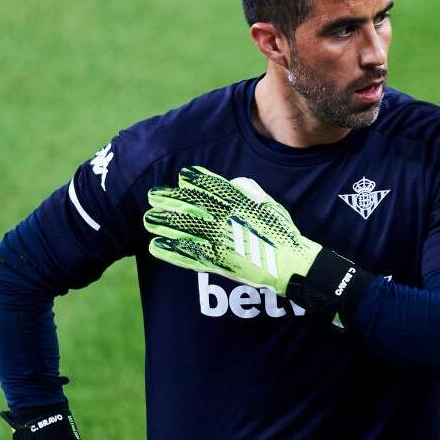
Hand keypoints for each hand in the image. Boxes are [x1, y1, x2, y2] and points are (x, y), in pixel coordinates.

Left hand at [143, 166, 321, 294]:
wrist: (290, 264)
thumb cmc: (282, 234)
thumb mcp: (269, 206)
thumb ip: (250, 193)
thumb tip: (235, 182)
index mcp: (241, 205)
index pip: (215, 188)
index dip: (197, 180)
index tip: (183, 175)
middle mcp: (228, 220)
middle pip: (193, 207)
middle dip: (172, 200)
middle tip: (153, 195)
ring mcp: (221, 242)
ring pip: (187, 230)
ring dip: (165, 224)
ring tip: (149, 219)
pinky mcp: (219, 263)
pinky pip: (191, 256)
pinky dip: (173, 252)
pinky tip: (156, 247)